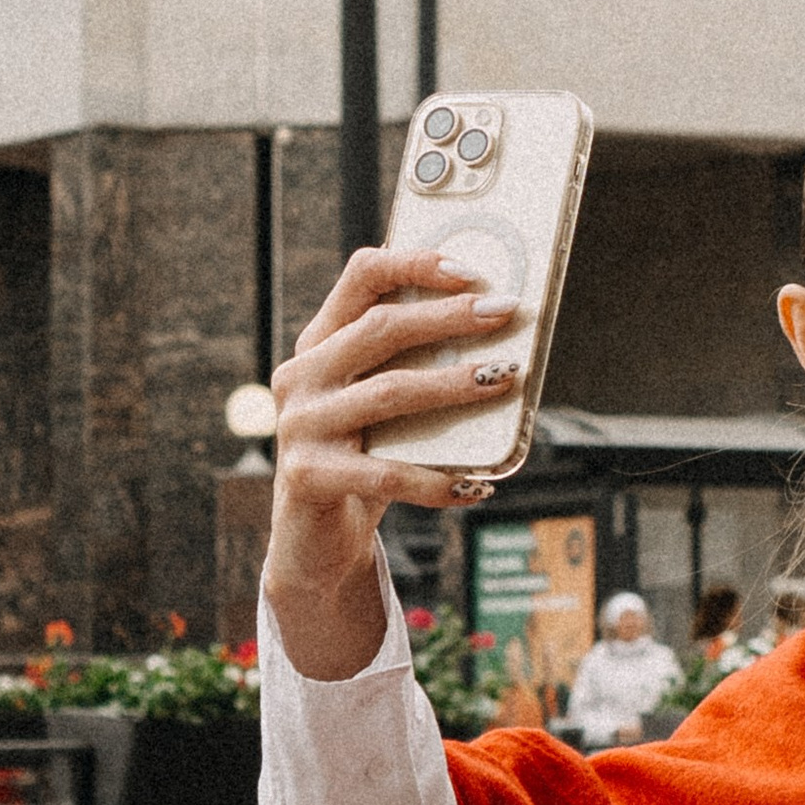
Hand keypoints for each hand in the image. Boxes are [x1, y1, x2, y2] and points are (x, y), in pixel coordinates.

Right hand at [263, 247, 522, 676]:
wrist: (312, 542)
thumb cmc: (363, 457)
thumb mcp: (381, 404)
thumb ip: (416, 368)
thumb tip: (501, 339)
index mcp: (319, 342)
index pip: (362, 276)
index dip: (415, 263)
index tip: (473, 271)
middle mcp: (301, 375)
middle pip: (380, 327)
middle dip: (449, 317)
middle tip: (505, 314)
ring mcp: (299, 425)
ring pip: (388, 392)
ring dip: (453, 384)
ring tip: (505, 378)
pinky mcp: (308, 477)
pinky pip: (386, 474)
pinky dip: (438, 480)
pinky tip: (478, 484)